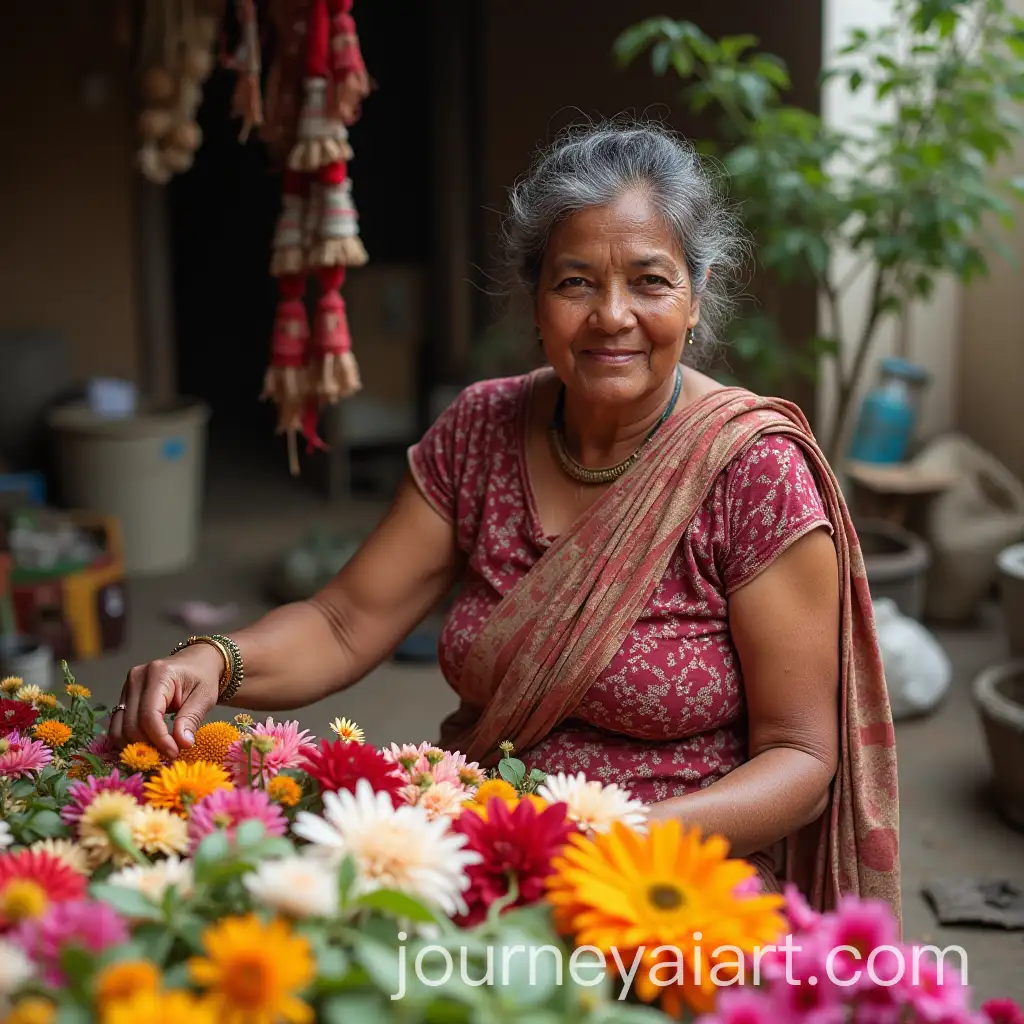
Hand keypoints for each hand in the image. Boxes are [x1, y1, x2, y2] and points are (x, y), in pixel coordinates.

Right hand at [110, 644, 224, 759]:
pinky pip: (119, 724)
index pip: (150, 714)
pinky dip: (131, 739)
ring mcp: (127, 686)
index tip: (174, 753)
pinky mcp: (124, 696)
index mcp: (159, 673)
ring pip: (120, 727)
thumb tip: (182, 743)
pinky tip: (149, 744)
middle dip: (149, 744)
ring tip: (160, 751)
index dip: (159, 739)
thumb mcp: (205, 697)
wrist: (196, 662)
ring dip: (137, 745)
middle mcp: (137, 677)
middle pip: (132, 723)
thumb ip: (191, 719)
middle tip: (169, 754)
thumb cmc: (203, 677)